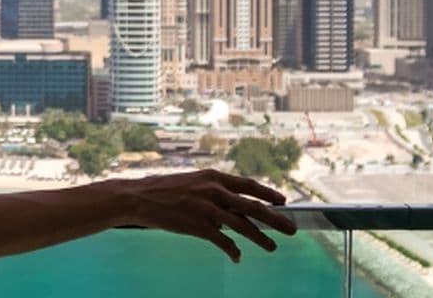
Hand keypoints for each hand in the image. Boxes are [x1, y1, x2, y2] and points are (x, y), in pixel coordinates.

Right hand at [101, 169, 296, 262]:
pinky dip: (232, 250)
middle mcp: (214, 190)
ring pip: (242, 225)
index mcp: (213, 176)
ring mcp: (207, 208)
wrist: (140, 197)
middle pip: (253, 206)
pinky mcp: (198, 225)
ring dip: (260, 238)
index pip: (248, 185)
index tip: (282, 201)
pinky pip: (223, 241)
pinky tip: (237, 257)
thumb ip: (213, 190)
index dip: (268, 194)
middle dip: (275, 218)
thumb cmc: (165, 189)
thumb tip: (232, 201)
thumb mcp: (193, 181)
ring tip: (272, 248)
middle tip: (292, 229)